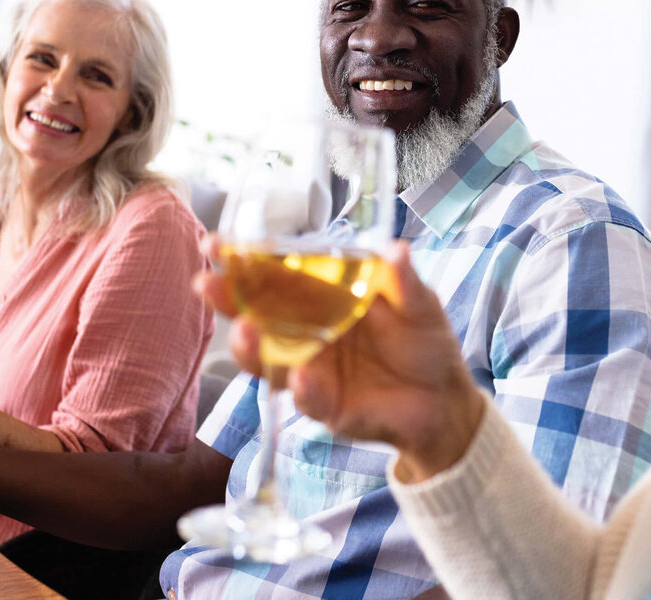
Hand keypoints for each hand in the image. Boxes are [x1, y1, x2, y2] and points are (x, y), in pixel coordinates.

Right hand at [195, 239, 486, 480]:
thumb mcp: (418, 303)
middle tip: (206, 283)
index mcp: (318, 298)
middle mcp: (304, 333)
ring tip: (245, 331)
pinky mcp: (326, 406)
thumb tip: (396, 249)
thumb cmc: (422, 341)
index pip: (272, 276)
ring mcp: (310, 370)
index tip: (214, 244)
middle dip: (227, 300)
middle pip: (255, 316)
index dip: (241, 260)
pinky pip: (308, 398)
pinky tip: (305, 375)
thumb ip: (402, 280)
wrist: (444, 397)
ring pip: (267, 361)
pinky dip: (304, 387)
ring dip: (251, 348)